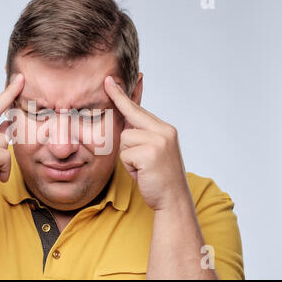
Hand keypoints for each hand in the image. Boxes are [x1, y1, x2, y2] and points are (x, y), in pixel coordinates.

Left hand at [104, 76, 190, 210]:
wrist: (173, 200)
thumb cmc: (158, 178)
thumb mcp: (153, 152)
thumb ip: (141, 135)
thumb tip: (124, 122)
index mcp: (165, 129)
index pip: (139, 109)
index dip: (122, 95)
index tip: (109, 80)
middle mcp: (164, 131)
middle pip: (129, 120)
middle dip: (121, 114)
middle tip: (109, 86)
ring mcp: (158, 141)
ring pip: (123, 140)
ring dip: (127, 157)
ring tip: (142, 169)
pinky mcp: (150, 153)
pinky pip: (125, 154)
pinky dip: (129, 167)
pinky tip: (142, 174)